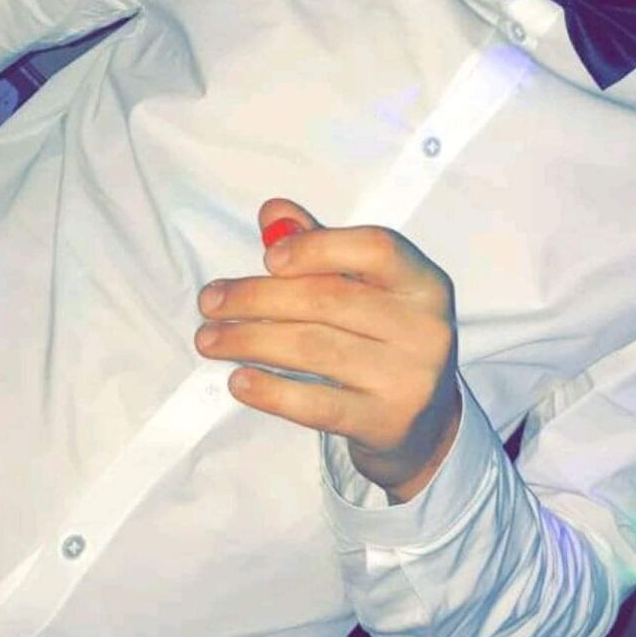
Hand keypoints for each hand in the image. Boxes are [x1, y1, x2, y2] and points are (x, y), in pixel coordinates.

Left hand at [194, 198, 461, 502]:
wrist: (422, 420)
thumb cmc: (385, 338)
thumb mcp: (367, 288)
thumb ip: (322, 246)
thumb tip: (274, 214)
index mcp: (424, 282)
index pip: (375, 248)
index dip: (317, 247)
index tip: (268, 258)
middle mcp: (425, 327)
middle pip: (329, 299)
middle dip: (258, 297)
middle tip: (211, 302)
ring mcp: (408, 378)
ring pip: (315, 348)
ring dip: (250, 340)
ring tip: (210, 339)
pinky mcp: (385, 422)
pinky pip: (316, 405)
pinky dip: (270, 391)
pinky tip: (239, 380)